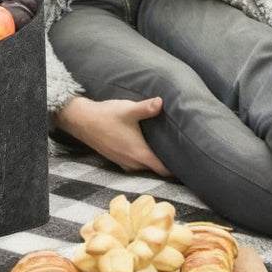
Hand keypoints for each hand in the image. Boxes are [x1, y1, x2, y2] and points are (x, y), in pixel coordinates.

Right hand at [55, 96, 172, 176]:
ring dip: (155, 160)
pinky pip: (136, 163)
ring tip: (168, 149)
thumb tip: (161, 102)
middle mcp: (133, 163)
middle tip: (183, 153)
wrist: (82, 121)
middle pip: (156, 169)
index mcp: (139, 154)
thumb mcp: (128, 110)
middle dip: (168, 163)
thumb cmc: (107, 116)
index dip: (177, 169)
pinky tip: (146, 145)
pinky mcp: (117, 158)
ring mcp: (124, 162)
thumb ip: (146, 108)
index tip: (189, 164)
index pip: (164, 169)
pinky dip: (144, 157)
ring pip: (146, 166)